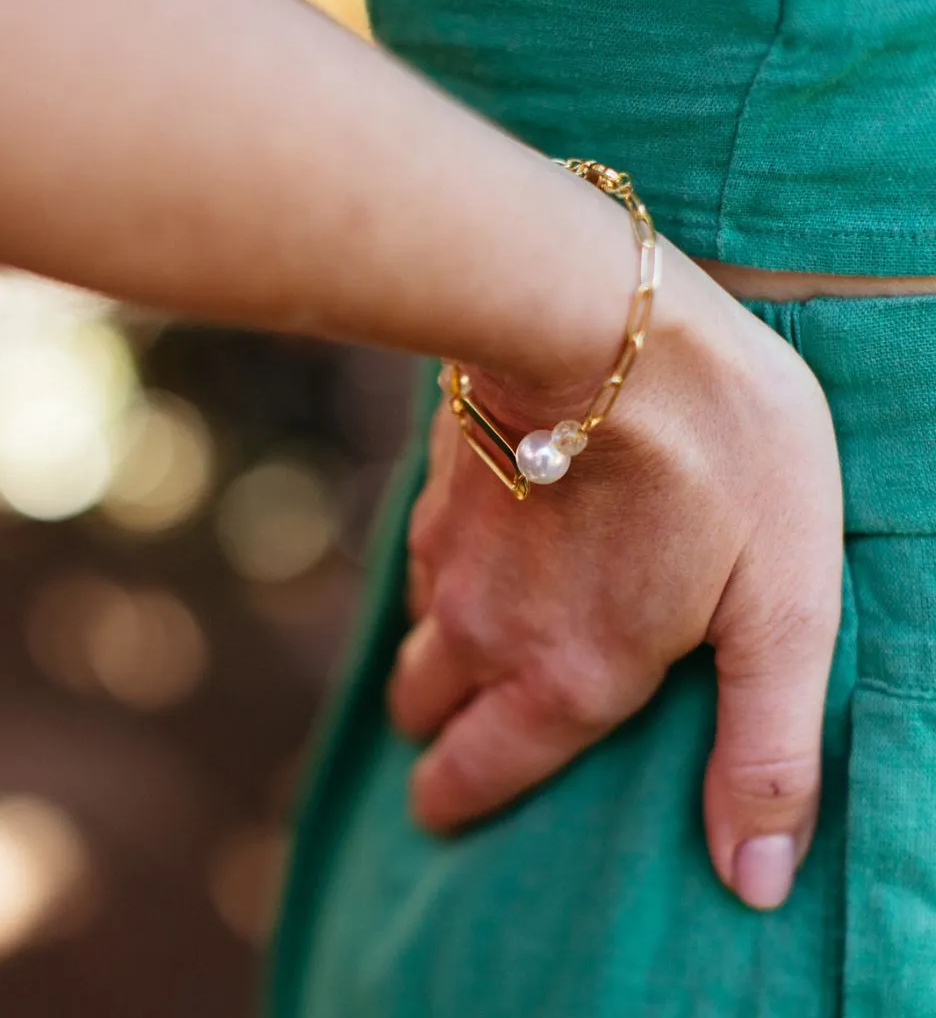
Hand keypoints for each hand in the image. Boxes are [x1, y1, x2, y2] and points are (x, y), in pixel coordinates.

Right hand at [389, 259, 842, 910]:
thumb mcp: (783, 607)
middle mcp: (483, 636)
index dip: (455, 803)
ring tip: (507, 628)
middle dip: (443, 732)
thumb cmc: (716, 451)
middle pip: (421, 716)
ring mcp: (447, 562)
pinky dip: (449, 581)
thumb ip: (764, 751)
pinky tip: (499, 550)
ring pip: (421, 641)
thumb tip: (756, 884)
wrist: (603, 319)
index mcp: (564, 681)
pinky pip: (423, 570)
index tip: (454, 804)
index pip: (468, 781)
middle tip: (488, 718)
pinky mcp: (436, 500)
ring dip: (448, 651)